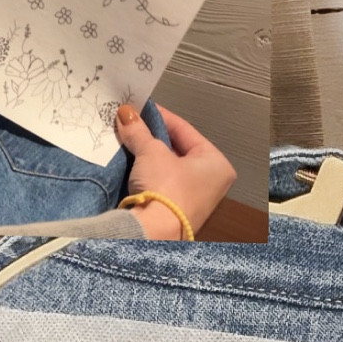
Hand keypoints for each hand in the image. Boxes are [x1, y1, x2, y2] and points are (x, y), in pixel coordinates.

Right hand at [115, 104, 235, 237]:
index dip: (161, 117)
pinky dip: (147, 173)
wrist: (154, 233)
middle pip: (177, 149)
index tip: (141, 109)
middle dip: (152, 137)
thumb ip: (139, 131)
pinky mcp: (176, 212)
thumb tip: (126, 113)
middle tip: (132, 124)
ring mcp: (194, 199)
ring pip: (168, 167)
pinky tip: (131, 163)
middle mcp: (211, 182)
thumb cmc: (165, 189)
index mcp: (217, 164)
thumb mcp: (151, 152)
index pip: (186, 130)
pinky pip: (162, 184)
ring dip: (148, 155)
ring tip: (129, 140)